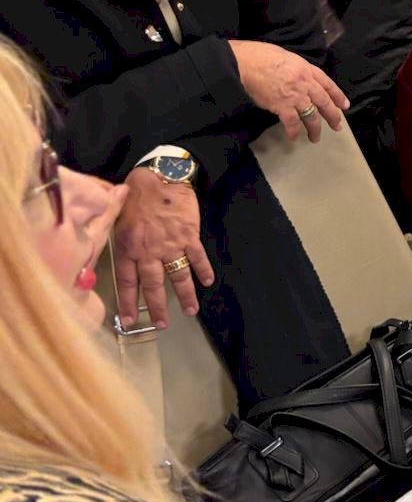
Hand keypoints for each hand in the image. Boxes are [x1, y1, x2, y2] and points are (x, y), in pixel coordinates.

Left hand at [115, 169, 214, 328]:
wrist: (160, 177)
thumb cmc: (134, 196)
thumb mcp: (116, 220)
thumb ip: (117, 242)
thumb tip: (115, 260)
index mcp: (127, 248)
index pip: (126, 282)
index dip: (128, 303)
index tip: (130, 321)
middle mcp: (148, 251)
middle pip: (153, 285)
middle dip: (157, 307)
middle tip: (162, 325)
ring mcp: (170, 244)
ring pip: (178, 276)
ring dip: (185, 295)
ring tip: (190, 311)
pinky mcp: (189, 236)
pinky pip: (197, 257)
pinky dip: (203, 270)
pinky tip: (208, 281)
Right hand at [228, 40, 349, 141]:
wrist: (244, 63)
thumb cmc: (260, 56)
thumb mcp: (286, 56)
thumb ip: (296, 69)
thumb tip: (298, 77)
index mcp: (306, 69)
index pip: (328, 84)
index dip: (337, 96)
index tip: (344, 106)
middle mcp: (305, 84)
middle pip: (324, 102)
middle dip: (333, 116)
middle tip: (337, 126)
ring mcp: (295, 96)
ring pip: (311, 116)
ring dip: (315, 128)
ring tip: (315, 138)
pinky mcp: (282, 106)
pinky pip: (292, 122)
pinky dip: (294, 131)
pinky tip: (294, 137)